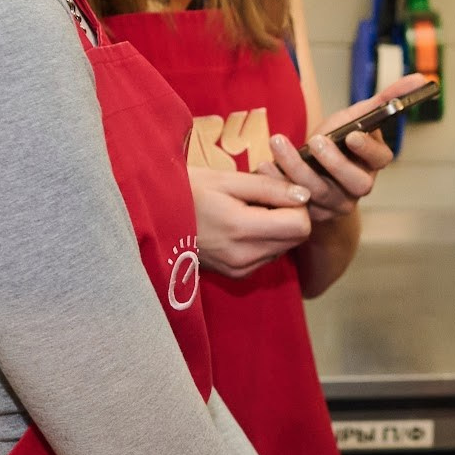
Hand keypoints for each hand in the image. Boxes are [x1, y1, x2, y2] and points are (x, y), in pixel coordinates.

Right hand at [193, 166, 313, 277]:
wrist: (151, 218)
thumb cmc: (185, 191)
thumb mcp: (226, 179)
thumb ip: (269, 188)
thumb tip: (304, 195)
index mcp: (241, 230)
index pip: (301, 225)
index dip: (296, 203)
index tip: (276, 189)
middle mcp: (244, 257)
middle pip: (296, 238)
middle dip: (289, 214)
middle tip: (260, 197)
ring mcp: (240, 270)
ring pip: (284, 247)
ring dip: (276, 227)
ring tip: (246, 209)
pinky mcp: (236, 275)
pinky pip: (267, 255)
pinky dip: (263, 239)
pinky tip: (239, 224)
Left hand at [272, 73, 431, 222]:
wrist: (317, 176)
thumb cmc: (340, 142)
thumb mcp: (358, 118)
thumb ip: (386, 99)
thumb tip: (422, 78)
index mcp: (374, 163)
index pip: (380, 159)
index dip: (368, 149)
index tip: (353, 135)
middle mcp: (360, 187)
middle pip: (354, 182)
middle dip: (334, 162)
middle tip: (315, 141)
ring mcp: (337, 204)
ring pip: (319, 191)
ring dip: (297, 167)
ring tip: (278, 144)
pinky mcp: (312, 215)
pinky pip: (295, 201)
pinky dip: (277, 182)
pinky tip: (265, 165)